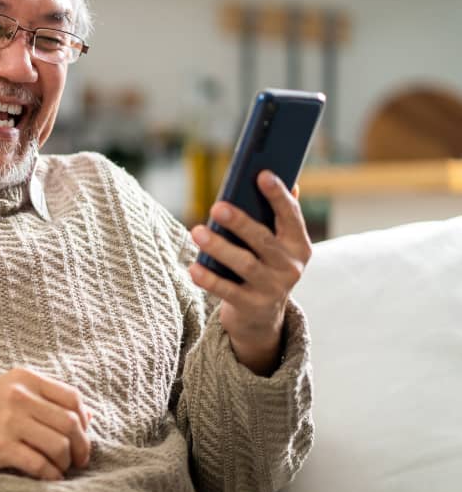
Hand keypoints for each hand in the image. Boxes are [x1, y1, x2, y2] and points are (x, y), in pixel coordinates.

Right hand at [0, 368, 91, 479]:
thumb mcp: (13, 390)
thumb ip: (48, 399)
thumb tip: (89, 416)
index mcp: (26, 378)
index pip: (72, 397)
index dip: (84, 420)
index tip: (82, 436)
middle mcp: (20, 396)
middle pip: (70, 422)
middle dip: (81, 445)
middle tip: (79, 459)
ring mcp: (10, 421)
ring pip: (58, 444)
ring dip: (66, 462)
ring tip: (61, 468)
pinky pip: (39, 464)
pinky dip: (51, 475)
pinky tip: (49, 477)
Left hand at [189, 171, 311, 375]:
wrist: (262, 318)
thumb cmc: (264, 266)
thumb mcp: (276, 244)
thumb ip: (278, 216)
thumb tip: (289, 181)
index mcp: (298, 245)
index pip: (291, 215)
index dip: (278, 195)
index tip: (262, 174)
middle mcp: (290, 267)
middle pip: (263, 240)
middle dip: (240, 222)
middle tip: (217, 206)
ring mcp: (272, 288)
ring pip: (244, 264)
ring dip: (219, 247)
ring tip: (197, 232)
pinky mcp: (252, 306)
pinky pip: (228, 290)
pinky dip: (210, 279)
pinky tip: (193, 267)